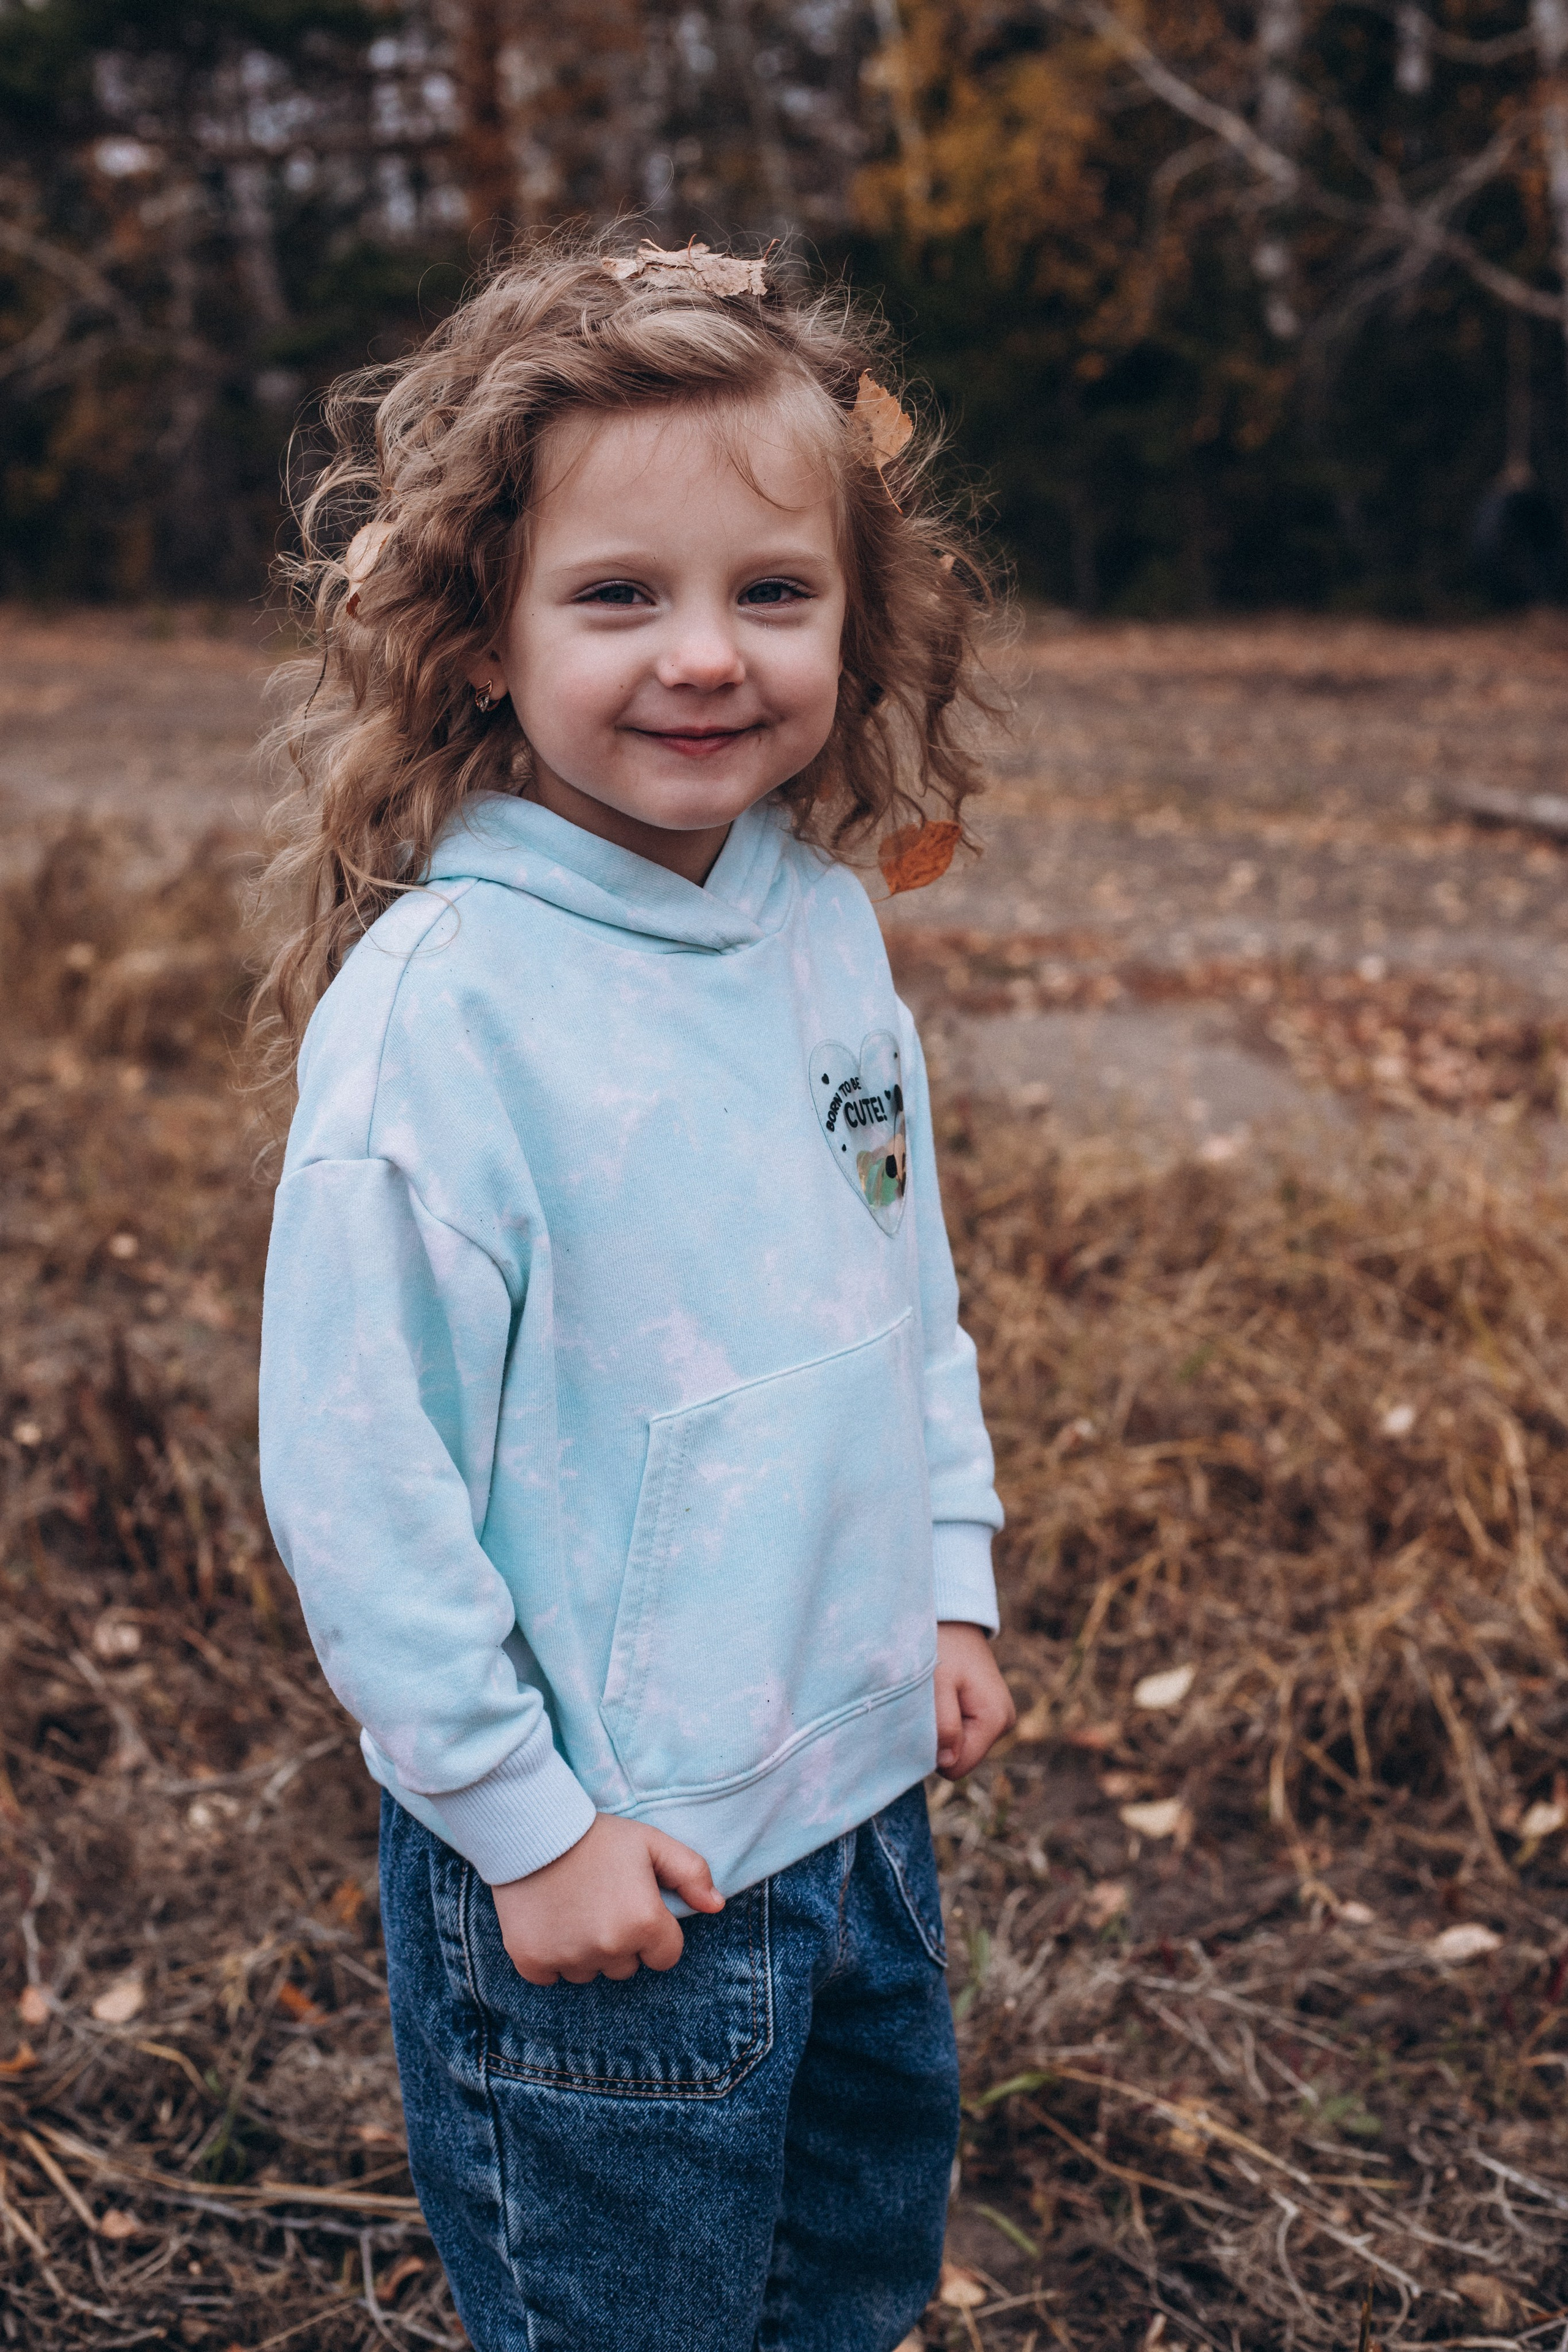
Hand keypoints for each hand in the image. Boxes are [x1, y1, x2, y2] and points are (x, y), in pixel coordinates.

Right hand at [491, 1814, 722, 1986]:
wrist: (532, 1828)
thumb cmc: (597, 1835)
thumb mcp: (651, 1842)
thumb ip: (691, 1873)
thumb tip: (716, 1905)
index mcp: (644, 1923)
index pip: (665, 1957)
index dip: (653, 1933)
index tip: (634, 1908)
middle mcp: (609, 1948)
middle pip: (626, 1967)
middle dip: (619, 1943)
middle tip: (600, 1902)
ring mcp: (569, 1958)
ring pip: (588, 1973)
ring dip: (584, 1951)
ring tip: (572, 1908)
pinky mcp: (532, 1961)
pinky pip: (550, 1977)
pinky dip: (549, 1956)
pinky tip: (548, 1922)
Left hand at [935, 1620, 1015, 1778]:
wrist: (953, 1616)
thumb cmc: (942, 1644)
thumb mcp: (937, 1682)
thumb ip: (943, 1725)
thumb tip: (947, 1764)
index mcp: (995, 1719)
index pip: (957, 1766)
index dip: (933, 1749)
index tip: (923, 1716)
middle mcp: (1003, 1722)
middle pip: (958, 1758)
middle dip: (937, 1737)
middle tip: (927, 1702)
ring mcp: (996, 1717)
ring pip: (957, 1746)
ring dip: (940, 1726)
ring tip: (934, 1694)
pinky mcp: (986, 1711)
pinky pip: (959, 1732)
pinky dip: (944, 1718)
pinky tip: (941, 1694)